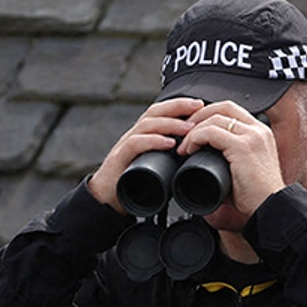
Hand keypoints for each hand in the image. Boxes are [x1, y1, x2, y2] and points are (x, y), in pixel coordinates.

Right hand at [88, 97, 204, 212]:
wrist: (106, 200)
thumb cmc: (132, 185)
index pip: (161, 112)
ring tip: (189, 128)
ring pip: (147, 125)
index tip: (200, 105)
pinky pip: (135, 144)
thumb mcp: (156, 169)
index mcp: (143, 135)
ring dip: (170, 124)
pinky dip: (153, 141)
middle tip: (199, 107)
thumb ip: (172, 161)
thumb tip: (197, 161)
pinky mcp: (119, 159)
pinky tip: (169, 144)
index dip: (179, 106)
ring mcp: (125, 146)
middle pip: (155, 112)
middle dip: (178, 106)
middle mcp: (133, 136)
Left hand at [181, 102, 282, 217]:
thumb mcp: (244, 170)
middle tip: (184, 133)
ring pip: (214, 118)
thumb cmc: (257, 197)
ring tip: (184, 147)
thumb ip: (229, 160)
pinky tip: (189, 151)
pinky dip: (196, 138)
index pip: (231, 110)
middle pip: (222, 107)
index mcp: (260, 133)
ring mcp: (252, 137)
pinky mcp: (243, 147)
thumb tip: (204, 164)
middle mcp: (258, 130)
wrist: (271, 209)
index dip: (209, 115)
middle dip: (198, 116)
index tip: (193, 128)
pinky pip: (212, 132)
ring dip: (193, 130)